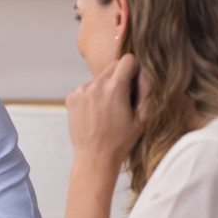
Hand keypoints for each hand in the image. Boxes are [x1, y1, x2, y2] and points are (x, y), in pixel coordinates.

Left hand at [65, 54, 145, 169]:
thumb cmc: (120, 141)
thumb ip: (146, 90)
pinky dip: (92, 96)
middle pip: (112, 66)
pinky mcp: (71, 98)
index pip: (128, 59)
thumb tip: (145, 71)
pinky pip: (86, 88)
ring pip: (99, 78)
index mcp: (115, 88)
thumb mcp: (142, 117)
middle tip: (123, 98)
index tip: (134, 82)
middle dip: (120, 77)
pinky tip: (95, 113)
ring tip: (108, 110)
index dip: (134, 69)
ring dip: (105, 88)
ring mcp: (81, 91)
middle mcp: (95, 86)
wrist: (95, 157)